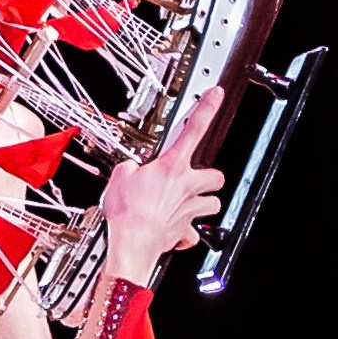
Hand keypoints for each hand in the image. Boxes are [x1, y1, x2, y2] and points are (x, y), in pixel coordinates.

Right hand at [100, 88, 226, 285]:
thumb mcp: (120, 177)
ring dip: (204, 201)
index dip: (207, 108)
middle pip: (216, 175)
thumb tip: (130, 168)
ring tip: (190, 202)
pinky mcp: (185, 231)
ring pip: (213, 203)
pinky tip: (177, 230)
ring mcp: (189, 209)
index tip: (216, 95)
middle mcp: (186, 186)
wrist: (132, 243)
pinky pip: (193, 232)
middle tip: (198, 176)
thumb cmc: (128, 212)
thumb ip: (130, 168)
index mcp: (171, 166)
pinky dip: (187, 232)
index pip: (194, 129)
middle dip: (210, 176)